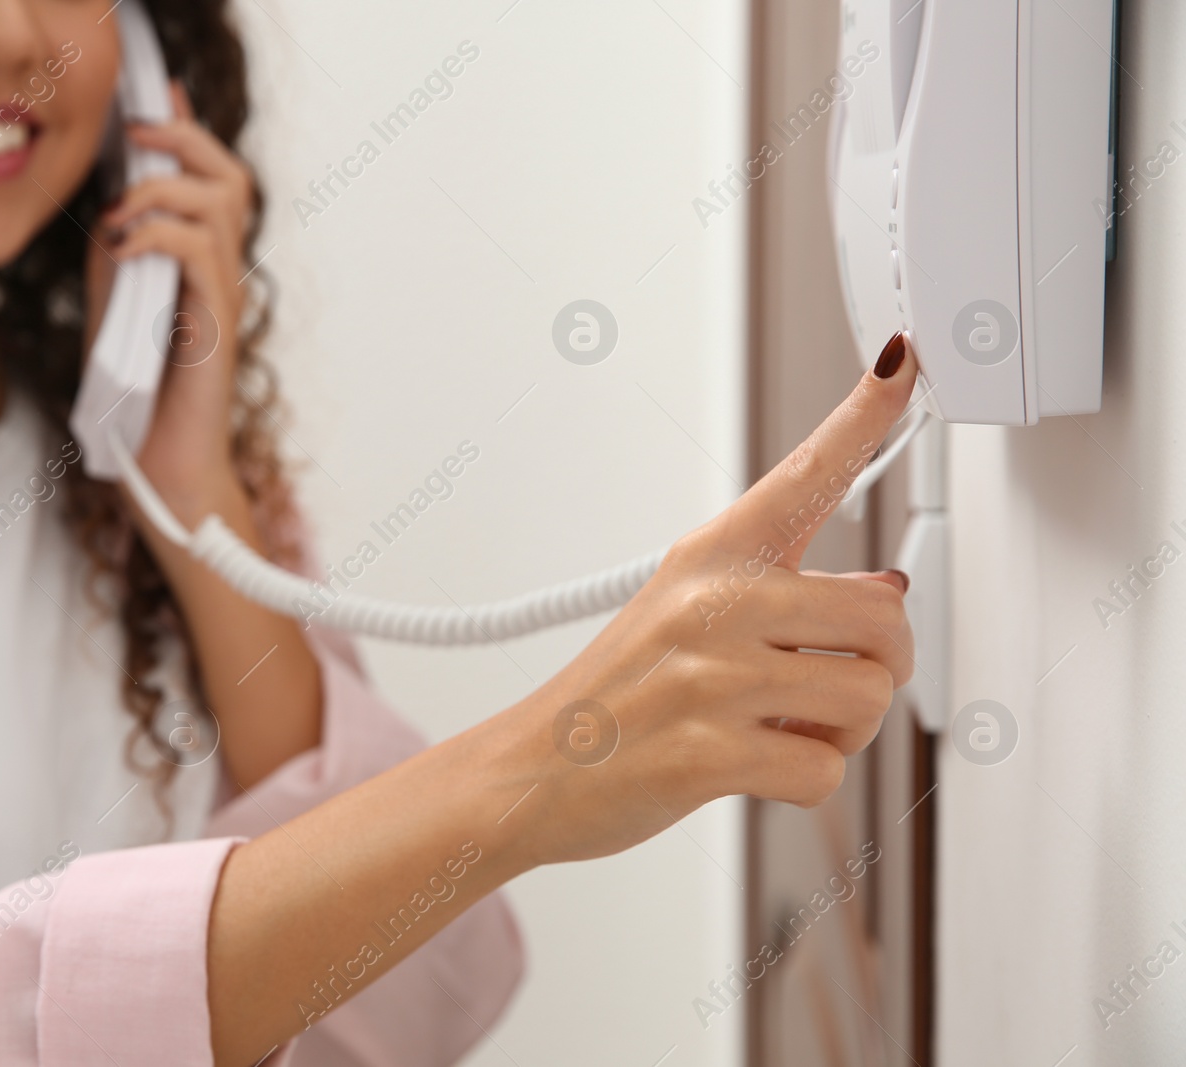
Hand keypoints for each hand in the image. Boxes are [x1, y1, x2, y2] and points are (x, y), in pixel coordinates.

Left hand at [83, 81, 256, 521]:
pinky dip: (157, 236)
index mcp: (203, 265)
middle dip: (183, 139)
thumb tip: (109, 205)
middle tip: (134, 135)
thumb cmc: (137, 398)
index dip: (188, 132)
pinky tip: (122, 247)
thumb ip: (117, 256)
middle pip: (230, 176)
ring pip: (220, 204)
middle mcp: (223, 275)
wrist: (160, 470)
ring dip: (162, 190)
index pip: (213, 179)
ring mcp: (224, 299)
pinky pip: (198, 256)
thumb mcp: (113, 307)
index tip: (146, 107)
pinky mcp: (216, 327)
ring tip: (119, 213)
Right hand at [498, 335, 919, 868]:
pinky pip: (825, 772)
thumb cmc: (613, 694)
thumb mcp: (681, 615)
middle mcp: (712, 603)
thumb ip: (782, 596)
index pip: (805, 473)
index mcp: (710, 557)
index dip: (865, 415)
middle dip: (881, 665)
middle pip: (884, 616)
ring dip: (844, 731)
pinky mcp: (708, 753)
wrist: (529, 770)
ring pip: (868, 697)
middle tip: (830, 684)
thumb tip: (885, 589)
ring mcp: (710, 677)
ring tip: (782, 727)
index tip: (905, 361)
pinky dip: (804, 783)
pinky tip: (756, 766)